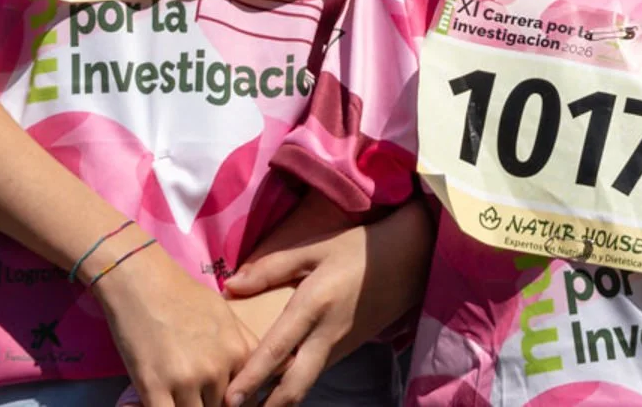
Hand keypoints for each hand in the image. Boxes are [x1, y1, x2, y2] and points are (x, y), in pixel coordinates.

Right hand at [96, 243, 255, 406]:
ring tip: (178, 394)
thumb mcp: (226, 316)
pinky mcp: (154, 388)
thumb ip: (243, 347)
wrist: (141, 281)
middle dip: (208, 403)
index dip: (232, 403)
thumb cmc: (182, 294)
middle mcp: (218, 369)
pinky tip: (161, 400)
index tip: (223, 399)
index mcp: (239, 352)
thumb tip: (257, 372)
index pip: (246, 398)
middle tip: (195, 393)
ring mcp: (187, 380)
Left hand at [223, 200, 433, 406]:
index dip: (252, 377)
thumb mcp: (315, 249)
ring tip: (254, 405)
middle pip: (295, 385)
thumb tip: (231, 285)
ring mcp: (340, 346)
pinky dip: (296, 384)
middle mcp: (327, 334)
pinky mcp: (349, 349)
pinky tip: (278, 386)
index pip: (277, 349)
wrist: (411, 259)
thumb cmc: (359, 250)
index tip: (230, 398)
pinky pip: (317, 372)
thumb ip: (271, 267)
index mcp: (314, 305)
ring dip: (280, 400)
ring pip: (306, 383)